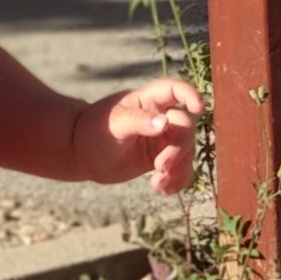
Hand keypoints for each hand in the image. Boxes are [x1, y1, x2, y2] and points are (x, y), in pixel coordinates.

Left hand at [75, 78, 205, 193]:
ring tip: (157, 183)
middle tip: (160, 167)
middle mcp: (161, 116)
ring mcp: (164, 138)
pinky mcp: (163, 158)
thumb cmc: (95, 130)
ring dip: (178, 169)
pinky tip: (161, 190)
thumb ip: (139, 121)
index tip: (198, 107)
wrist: (82, 153)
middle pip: (185, 128)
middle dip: (178, 149)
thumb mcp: (115, 124)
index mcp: (149, 100)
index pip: (175, 90)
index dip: (190, 94)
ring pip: (187, 151)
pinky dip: (177, 181)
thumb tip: (165, 122)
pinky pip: (181, 169)